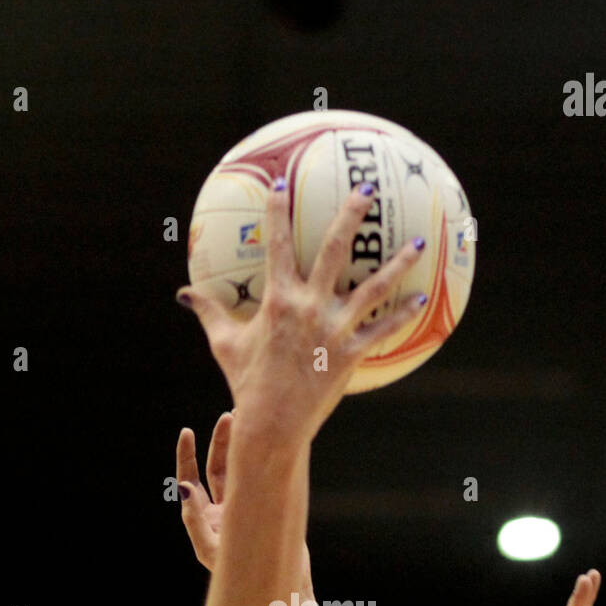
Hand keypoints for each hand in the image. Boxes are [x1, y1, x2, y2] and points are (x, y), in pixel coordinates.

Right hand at [176, 181, 426, 444]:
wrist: (272, 422)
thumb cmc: (247, 382)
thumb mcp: (224, 344)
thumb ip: (208, 312)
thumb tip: (184, 294)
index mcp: (278, 299)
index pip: (277, 244)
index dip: (277, 212)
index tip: (282, 184)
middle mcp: (309, 306)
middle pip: (335, 250)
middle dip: (351, 216)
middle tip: (366, 190)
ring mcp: (334, 329)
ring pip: (373, 288)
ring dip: (398, 263)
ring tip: (419, 244)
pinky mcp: (351, 353)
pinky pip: (383, 330)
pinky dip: (403, 315)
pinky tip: (422, 299)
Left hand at [176, 409, 310, 584]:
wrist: (281, 590)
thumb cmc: (243, 580)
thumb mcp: (214, 553)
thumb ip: (196, 523)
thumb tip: (182, 488)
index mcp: (205, 520)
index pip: (191, 481)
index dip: (187, 456)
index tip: (187, 432)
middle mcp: (222, 511)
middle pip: (217, 468)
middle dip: (221, 442)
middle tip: (230, 416)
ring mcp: (245, 509)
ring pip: (241, 470)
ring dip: (242, 446)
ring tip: (248, 419)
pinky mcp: (267, 509)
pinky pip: (262, 478)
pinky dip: (263, 459)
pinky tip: (269, 441)